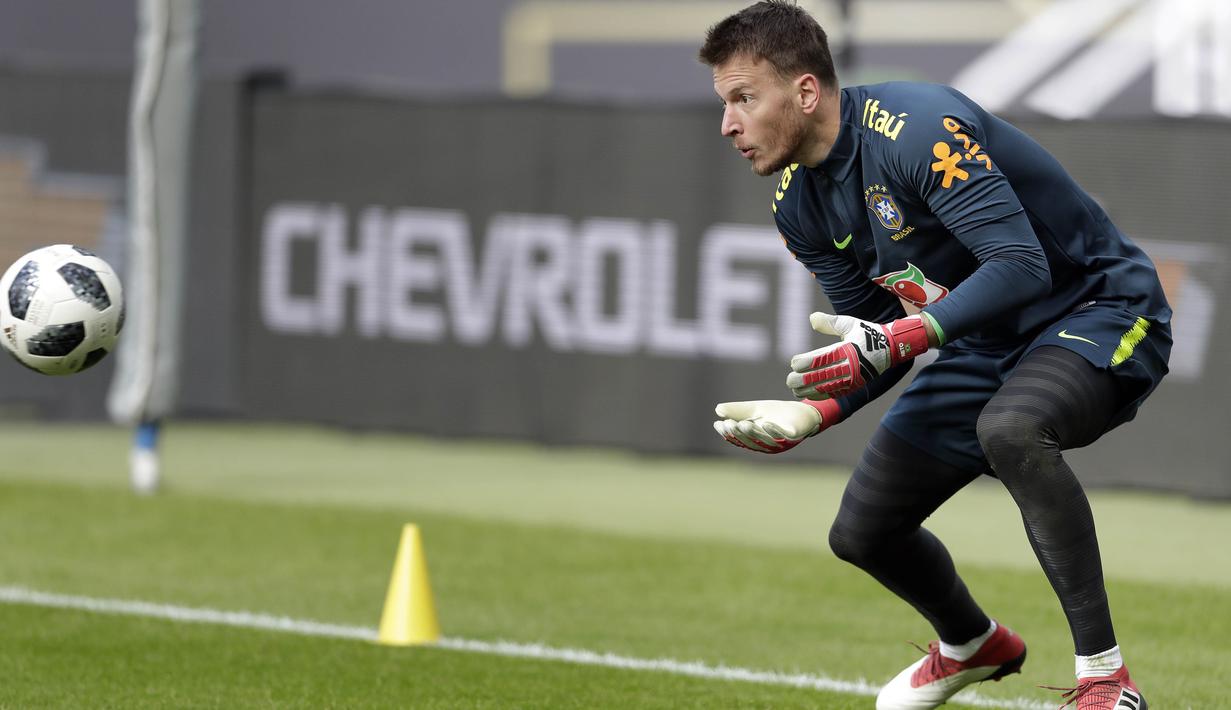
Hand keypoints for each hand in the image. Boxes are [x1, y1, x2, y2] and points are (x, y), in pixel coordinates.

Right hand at [712, 399, 836, 453]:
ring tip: (743, 424)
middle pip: (750, 442)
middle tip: (729, 424)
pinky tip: (766, 424)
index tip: (718, 424)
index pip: (740, 440)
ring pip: (765, 441)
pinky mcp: (794, 436)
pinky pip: (783, 436)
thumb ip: (737, 410)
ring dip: (753, 433)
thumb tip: (718, 410)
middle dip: (739, 434)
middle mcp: (767, 445)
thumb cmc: (777, 413)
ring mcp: (781, 442)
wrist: (803, 411)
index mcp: (756, 440)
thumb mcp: (754, 409)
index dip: (729, 434)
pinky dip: (774, 431)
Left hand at [786, 312, 929, 398]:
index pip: (821, 359)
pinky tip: (808, 394)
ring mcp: (852, 378)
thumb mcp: (849, 323)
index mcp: (847, 350)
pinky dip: (819, 395)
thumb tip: (811, 318)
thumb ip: (830, 322)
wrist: (891, 348)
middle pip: (820, 377)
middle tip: (790, 379)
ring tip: (794, 388)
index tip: (794, 362)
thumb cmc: (866, 333)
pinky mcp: (854, 386)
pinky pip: (834, 394)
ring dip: (808, 390)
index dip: (804, 363)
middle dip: (802, 380)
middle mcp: (849, 366)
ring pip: (825, 388)